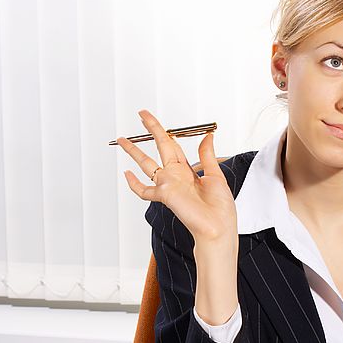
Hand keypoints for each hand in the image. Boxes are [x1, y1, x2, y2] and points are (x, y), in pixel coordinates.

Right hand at [117, 110, 236, 242]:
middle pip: (160, 146)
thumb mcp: (216, 175)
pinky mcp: (165, 195)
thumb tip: (208, 136)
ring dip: (134, 152)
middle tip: (142, 115)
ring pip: (147, 164)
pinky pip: (144, 190)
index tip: (160, 121)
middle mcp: (176, 175)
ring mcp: (169, 185)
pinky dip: (134, 184)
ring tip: (123, 140)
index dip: (166, 131)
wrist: (218, 227)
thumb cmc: (220, 208)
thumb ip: (207, 155)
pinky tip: (127, 174)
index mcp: (188, 170)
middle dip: (151, 130)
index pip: (174, 145)